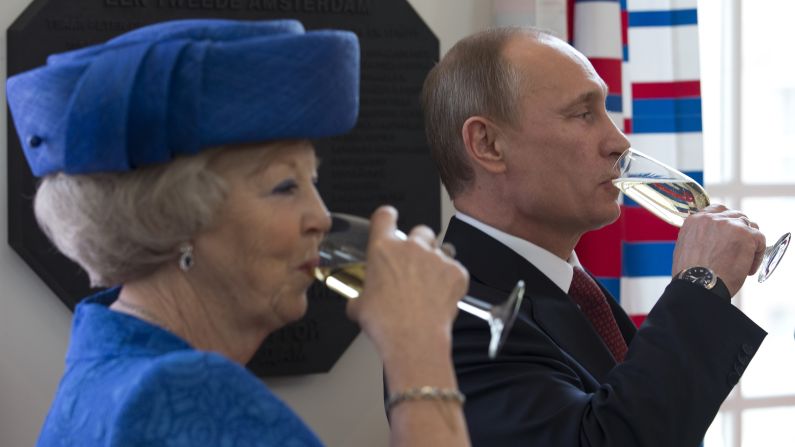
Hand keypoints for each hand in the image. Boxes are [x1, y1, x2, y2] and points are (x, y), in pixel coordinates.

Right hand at [346, 205, 468, 364]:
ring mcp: (436, 258)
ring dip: (434, 263)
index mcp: (382, 249)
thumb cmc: (387, 324)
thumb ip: (360, 296)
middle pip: (419, 230)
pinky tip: (440, 297)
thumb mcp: (359, 308)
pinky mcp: (456, 272)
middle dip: (418, 244)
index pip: (384, 216)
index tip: (390, 220)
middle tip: (413, 266)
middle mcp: (410, 247)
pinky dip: (450, 281)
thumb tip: (358, 303)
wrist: (414, 339)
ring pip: (439, 249)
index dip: (387, 218)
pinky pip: (455, 269)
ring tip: (428, 286)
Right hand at [672, 204, 765, 295]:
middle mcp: (712, 218)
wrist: (699, 284)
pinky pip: (759, 239)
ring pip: (750, 225)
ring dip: (749, 241)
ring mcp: (730, 225)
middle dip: (739, 230)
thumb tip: (710, 239)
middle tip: (740, 247)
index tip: (729, 233)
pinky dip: (757, 255)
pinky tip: (748, 268)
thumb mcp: (685, 248)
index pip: (717, 210)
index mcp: (696, 220)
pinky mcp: (746, 234)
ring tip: (744, 260)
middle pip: (735, 215)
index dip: (726, 222)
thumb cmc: (691, 274)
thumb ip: (698, 236)